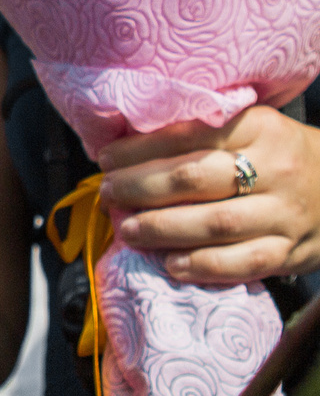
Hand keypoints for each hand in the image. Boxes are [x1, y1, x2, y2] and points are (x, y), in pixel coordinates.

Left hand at [100, 106, 319, 284]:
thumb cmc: (280, 156)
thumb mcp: (251, 131)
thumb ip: (201, 135)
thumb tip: (125, 146)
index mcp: (259, 129)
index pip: (189, 136)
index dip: (140, 149)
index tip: (106, 159)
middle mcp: (275, 169)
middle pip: (194, 179)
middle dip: (140, 188)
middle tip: (108, 194)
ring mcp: (284, 214)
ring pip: (215, 223)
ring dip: (162, 228)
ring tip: (127, 230)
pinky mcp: (291, 252)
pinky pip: (242, 263)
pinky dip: (202, 266)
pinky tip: (171, 265)